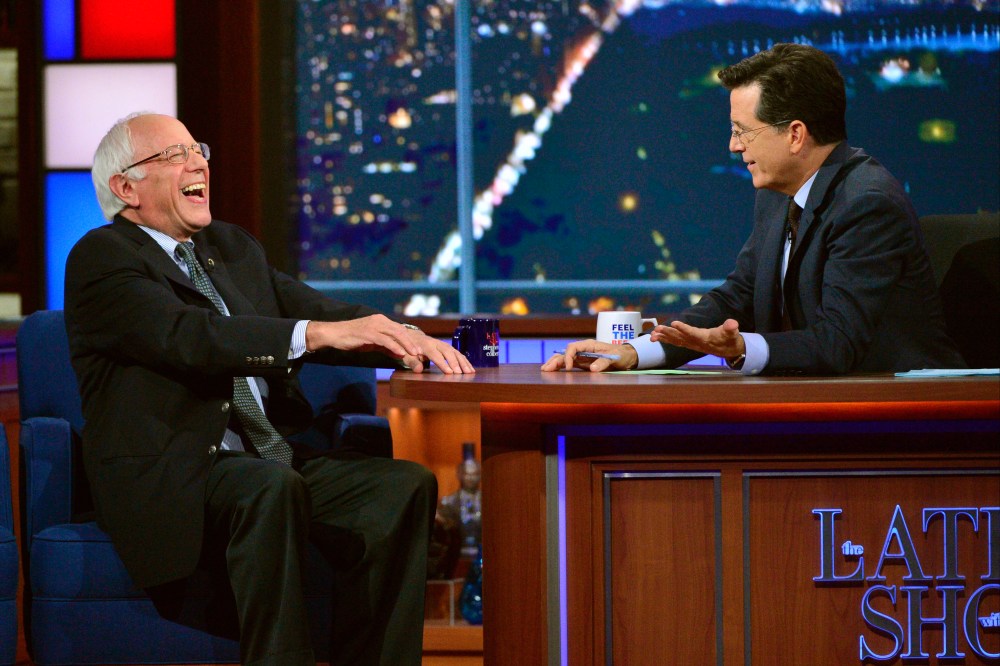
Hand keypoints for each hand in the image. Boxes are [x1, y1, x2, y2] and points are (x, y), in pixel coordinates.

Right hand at [306, 315, 422, 358]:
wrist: (334, 334)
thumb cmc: (352, 338)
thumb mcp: (372, 342)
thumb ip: (385, 345)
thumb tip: (399, 353)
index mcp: (381, 321)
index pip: (400, 330)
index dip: (410, 339)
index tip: (419, 349)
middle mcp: (379, 321)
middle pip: (400, 331)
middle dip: (411, 342)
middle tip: (420, 353)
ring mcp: (374, 326)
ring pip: (395, 334)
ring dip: (406, 345)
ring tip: (414, 354)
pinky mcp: (368, 333)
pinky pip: (384, 340)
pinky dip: (394, 346)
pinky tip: (400, 353)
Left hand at [400, 332, 475, 374]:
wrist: (411, 336)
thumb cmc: (408, 349)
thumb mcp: (406, 355)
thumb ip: (412, 362)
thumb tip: (419, 370)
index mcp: (425, 345)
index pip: (435, 354)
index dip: (443, 363)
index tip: (450, 372)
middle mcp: (436, 343)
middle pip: (448, 351)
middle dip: (455, 362)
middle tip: (461, 373)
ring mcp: (443, 344)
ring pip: (455, 351)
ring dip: (463, 362)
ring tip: (470, 372)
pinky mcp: (447, 347)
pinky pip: (457, 353)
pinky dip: (465, 361)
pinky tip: (470, 369)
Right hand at [540, 339, 637, 372]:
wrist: (626, 356)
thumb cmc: (621, 355)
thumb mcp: (614, 358)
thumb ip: (603, 362)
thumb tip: (592, 369)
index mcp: (589, 345)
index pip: (573, 347)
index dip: (568, 356)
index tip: (568, 367)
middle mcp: (583, 349)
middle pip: (565, 353)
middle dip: (556, 360)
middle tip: (546, 369)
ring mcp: (581, 356)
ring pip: (564, 358)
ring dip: (554, 363)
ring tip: (545, 369)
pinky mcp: (582, 363)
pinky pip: (568, 364)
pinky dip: (560, 367)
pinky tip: (552, 370)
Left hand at [649, 318, 744, 359]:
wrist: (728, 350)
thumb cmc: (730, 339)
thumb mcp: (732, 333)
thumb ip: (731, 328)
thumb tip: (732, 323)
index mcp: (705, 338)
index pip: (693, 333)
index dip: (684, 329)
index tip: (674, 323)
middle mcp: (696, 343)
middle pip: (680, 337)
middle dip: (668, 333)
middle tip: (658, 328)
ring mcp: (691, 344)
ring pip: (675, 340)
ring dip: (664, 337)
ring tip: (652, 334)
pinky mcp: (689, 344)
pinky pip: (675, 342)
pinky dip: (665, 339)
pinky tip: (656, 336)